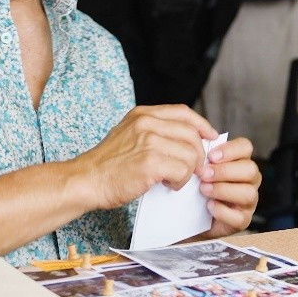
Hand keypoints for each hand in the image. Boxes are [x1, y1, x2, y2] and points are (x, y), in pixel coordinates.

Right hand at [71, 105, 214, 210]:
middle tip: (193, 170)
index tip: (210, 137)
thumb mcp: (129, 136)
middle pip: (191, 134)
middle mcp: (147, 123)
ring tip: (173, 179)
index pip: (183, 112)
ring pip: (190, 154)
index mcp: (143, 114)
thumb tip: (189, 140)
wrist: (86, 181)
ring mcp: (149, 141)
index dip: (201, 125)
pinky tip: (168, 184)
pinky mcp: (150, 162)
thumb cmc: (108, 165)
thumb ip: (155, 132)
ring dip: (188, 171)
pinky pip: (183, 170)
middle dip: (198, 155)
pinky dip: (180, 181)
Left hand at [198, 136, 259, 238]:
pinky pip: (239, 217)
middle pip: (250, 169)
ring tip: (204, 189)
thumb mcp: (198, 168)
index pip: (246, 147)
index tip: (211, 157)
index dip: (230, 150)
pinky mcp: (242, 221)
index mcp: (241, 161)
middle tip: (204, 174)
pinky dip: (223, 211)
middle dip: (225, 171)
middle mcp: (250, 180)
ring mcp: (248, 202)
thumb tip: (202, 138)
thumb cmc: (196, 186)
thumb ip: (201, 152)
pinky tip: (209, 206)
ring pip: (248, 193)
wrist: (190, 217)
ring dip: (223, 190)